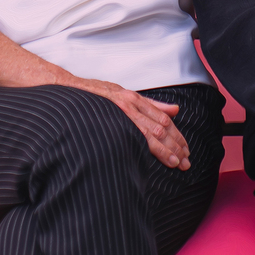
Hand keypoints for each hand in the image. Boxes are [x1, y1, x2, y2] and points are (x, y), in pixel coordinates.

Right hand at [73, 78, 190, 169]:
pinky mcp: (109, 121)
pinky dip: (147, 147)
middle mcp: (130, 104)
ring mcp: (120, 112)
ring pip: (150, 133)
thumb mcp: (124, 94)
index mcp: (134, 99)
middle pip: (161, 127)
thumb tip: (175, 110)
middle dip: (176, 145)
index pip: (164, 119)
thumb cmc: (96, 95)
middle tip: (187, 162)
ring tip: (177, 163)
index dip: (177, 135)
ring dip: (166, 149)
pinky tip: (157, 157)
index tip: (186, 149)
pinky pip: (132, 135)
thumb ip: (151, 105)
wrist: (67, 91)